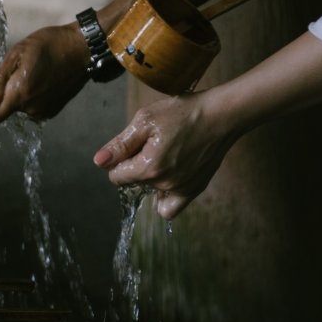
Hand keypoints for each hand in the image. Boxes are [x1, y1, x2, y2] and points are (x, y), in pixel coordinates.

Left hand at [0, 23, 92, 124]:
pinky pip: (31, 108)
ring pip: (17, 108)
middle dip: (1, 93)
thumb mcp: (17, 54)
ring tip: (28, 71)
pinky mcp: (52, 111)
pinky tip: (38, 78)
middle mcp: (31, 108)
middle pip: (4, 110)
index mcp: (20, 94)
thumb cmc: (49, 45)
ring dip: (16, 94)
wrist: (82, 50)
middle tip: (11, 70)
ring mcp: (43, 111)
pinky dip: (29, 97)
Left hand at [92, 91, 241, 219]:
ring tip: (165, 156)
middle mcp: (164, 184)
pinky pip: (171, 208)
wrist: (221, 115)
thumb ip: (121, 144)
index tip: (134, 145)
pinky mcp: (194, 190)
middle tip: (155, 143)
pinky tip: (168, 179)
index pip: (117, 176)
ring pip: (151, 194)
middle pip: (135, 183)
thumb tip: (100, 161)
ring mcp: (181, 190)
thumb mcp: (146, 120)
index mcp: (149, 168)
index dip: (120, 160)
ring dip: (151, 180)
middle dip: (137, 166)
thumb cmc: (184, 113)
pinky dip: (165, 198)